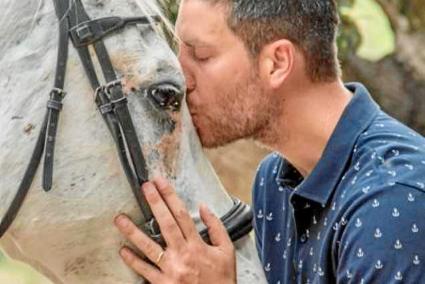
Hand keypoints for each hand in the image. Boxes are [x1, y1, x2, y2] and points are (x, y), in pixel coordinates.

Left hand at [114, 177, 236, 283]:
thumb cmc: (222, 278)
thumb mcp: (227, 251)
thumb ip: (216, 227)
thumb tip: (204, 207)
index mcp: (197, 245)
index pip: (182, 214)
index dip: (170, 196)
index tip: (160, 182)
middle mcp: (182, 255)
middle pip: (166, 224)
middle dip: (155, 203)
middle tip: (144, 187)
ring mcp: (170, 270)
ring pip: (149, 247)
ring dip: (132, 232)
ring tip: (119, 218)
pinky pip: (145, 271)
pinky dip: (133, 261)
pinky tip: (122, 250)